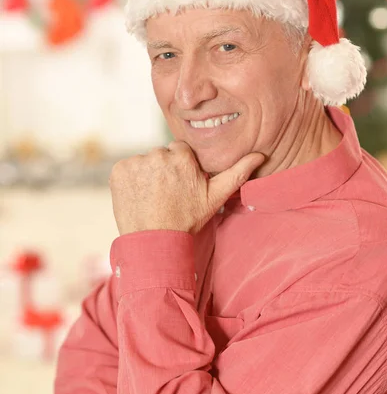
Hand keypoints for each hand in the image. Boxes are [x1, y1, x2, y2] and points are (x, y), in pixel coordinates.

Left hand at [109, 141, 263, 235]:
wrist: (155, 241)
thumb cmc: (187, 220)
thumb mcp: (215, 197)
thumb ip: (237, 173)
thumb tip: (260, 154)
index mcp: (182, 157)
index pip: (179, 151)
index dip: (180, 168)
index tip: (179, 186)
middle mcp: (158, 155)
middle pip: (161, 155)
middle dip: (164, 169)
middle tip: (166, 194)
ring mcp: (136, 163)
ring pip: (144, 161)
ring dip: (147, 174)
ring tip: (152, 197)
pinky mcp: (119, 171)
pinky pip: (127, 168)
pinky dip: (130, 179)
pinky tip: (139, 196)